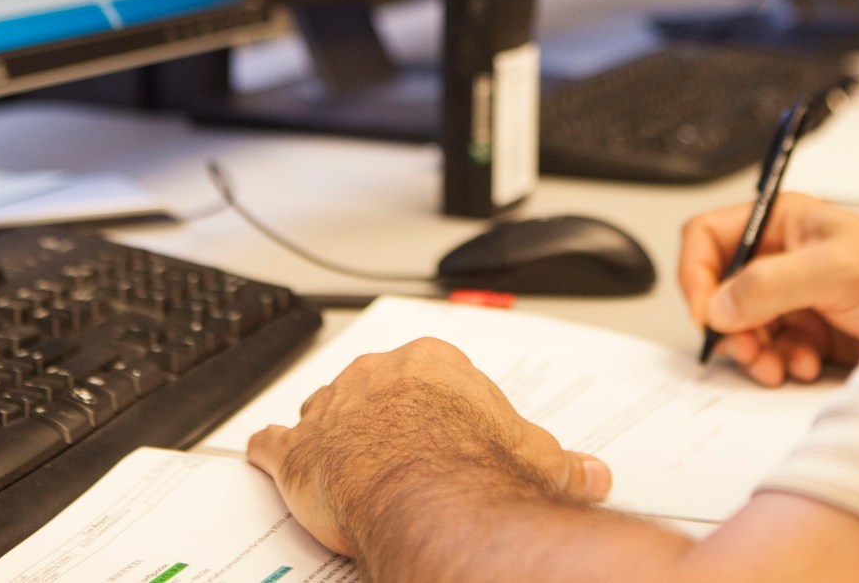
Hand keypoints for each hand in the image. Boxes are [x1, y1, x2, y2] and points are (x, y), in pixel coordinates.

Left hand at [246, 337, 611, 555]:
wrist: (427, 495)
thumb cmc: (478, 466)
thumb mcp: (539, 458)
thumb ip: (562, 462)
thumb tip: (594, 475)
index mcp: (433, 364)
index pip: (430, 371)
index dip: (435, 402)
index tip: (442, 423)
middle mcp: (377, 375)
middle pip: (371, 383)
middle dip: (377, 408)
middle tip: (393, 443)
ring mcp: (332, 409)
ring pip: (321, 406)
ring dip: (325, 425)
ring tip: (332, 447)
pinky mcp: (297, 452)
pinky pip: (272, 444)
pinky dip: (268, 451)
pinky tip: (264, 454)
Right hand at [679, 192, 858, 385]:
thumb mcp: (834, 269)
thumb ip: (771, 283)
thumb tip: (719, 304)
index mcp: (781, 222)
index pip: (709, 237)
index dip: (697, 273)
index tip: (705, 313)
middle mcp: (780, 257)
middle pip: (719, 290)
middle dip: (729, 326)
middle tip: (746, 351)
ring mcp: (792, 296)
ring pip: (741, 327)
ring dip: (755, 352)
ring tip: (779, 366)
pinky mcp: (807, 331)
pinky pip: (769, 351)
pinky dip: (781, 363)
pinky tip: (807, 365)